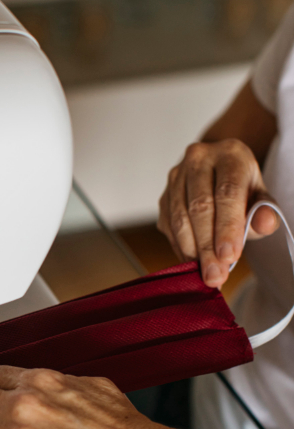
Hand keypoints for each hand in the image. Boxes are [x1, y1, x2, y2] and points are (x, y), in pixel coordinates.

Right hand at [157, 138, 278, 287]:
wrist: (218, 170)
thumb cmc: (242, 187)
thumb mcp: (261, 195)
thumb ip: (265, 211)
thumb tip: (265, 224)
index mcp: (230, 154)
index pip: (227, 193)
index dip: (227, 227)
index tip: (229, 257)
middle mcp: (198, 159)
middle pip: (200, 207)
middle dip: (207, 246)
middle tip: (215, 275)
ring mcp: (176, 176)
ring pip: (179, 218)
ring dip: (192, 251)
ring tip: (206, 273)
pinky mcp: (163, 196)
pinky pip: (169, 226)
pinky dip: (181, 248)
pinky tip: (195, 262)